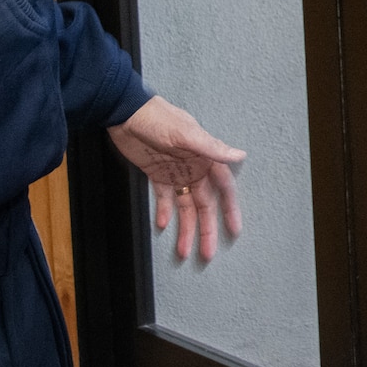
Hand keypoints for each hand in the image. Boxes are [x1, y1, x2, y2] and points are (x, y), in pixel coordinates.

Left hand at [108, 95, 245, 261]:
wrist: (125, 113)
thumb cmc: (158, 118)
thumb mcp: (185, 133)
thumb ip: (212, 148)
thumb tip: (240, 156)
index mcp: (205, 157)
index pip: (223, 188)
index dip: (230, 209)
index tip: (234, 230)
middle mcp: (194, 167)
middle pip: (204, 204)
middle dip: (206, 229)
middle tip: (207, 253)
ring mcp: (175, 172)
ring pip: (185, 206)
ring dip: (185, 228)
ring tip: (183, 251)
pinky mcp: (156, 174)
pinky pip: (164, 198)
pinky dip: (164, 211)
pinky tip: (162, 225)